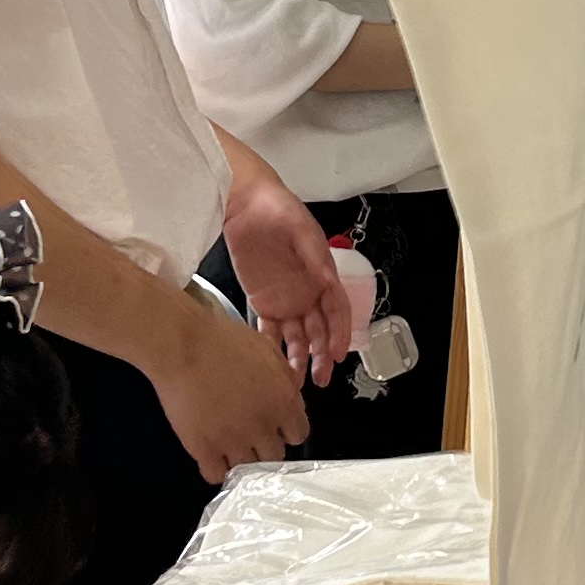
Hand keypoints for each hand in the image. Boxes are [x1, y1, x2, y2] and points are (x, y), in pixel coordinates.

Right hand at [152, 293, 311, 482]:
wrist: (183, 345)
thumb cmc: (223, 340)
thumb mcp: (267, 349)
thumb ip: (286, 376)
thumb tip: (293, 393)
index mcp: (282, 401)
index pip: (299, 435)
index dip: (286, 430)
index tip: (275, 426)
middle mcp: (262, 426)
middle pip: (276, 456)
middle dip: (265, 446)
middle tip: (250, 435)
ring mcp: (233, 440)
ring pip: (249, 469)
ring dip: (242, 459)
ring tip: (229, 445)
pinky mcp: (204, 449)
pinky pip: (217, 475)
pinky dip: (216, 469)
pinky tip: (212, 456)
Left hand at [223, 171, 351, 384]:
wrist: (244, 203)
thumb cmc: (278, 209)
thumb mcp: (300, 229)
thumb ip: (313, 256)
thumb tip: (329, 280)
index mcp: (322, 276)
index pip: (337, 311)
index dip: (340, 334)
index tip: (339, 355)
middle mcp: (307, 292)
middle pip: (320, 331)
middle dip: (322, 355)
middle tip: (320, 378)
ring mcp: (285, 299)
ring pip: (297, 336)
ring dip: (299, 358)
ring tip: (296, 381)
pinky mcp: (262, 301)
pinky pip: (269, 330)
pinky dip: (272, 347)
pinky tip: (271, 364)